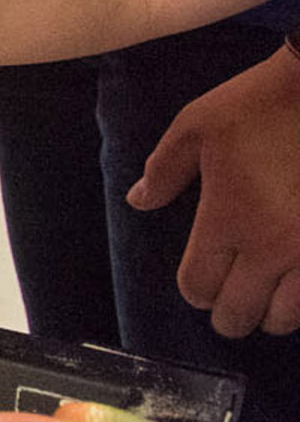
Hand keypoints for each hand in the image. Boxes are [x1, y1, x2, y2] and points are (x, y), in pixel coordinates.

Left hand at [128, 45, 299, 337]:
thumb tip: (138, 202)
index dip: (194, 291)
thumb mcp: (196, 126)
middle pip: (242, 314)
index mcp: (229, 219)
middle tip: (231, 306)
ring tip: (268, 298)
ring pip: (290, 316)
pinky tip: (298, 284)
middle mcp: (273, 246)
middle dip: (230, 316)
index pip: (200, 285)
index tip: (198, 283)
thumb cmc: (260, 104)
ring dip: (273, 313)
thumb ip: (164, 170)